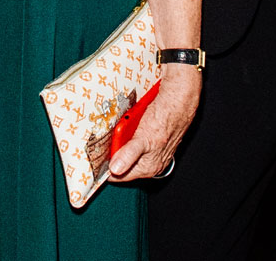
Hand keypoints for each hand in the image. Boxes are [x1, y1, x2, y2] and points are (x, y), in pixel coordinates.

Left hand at [107, 65, 200, 181]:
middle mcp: (152, 161)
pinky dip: (130, 130)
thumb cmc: (165, 119)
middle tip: (107, 138)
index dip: (107, 168)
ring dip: (121, 138)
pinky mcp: (153, 135)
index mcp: (149, 167)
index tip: (96, 159)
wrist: (178, 99)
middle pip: (123, 160)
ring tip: (120, 126)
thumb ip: (128, 155)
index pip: (120, 176)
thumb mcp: (143, 139)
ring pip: (128, 147)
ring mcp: (152, 148)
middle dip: (114, 150)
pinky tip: (130, 121)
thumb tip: (115, 169)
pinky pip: (135, 136)